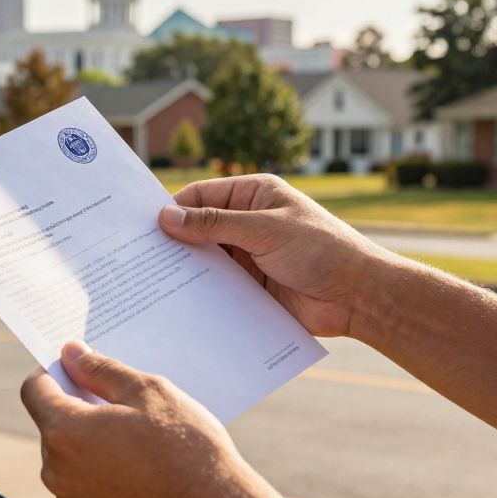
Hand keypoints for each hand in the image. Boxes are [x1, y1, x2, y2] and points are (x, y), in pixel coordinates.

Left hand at [20, 340, 265, 497]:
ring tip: (140, 446)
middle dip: (79, 412)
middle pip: (54, 428)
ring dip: (92, 448)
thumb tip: (70, 353)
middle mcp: (57, 472)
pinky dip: (104, 481)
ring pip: (70, 463)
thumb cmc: (185, 447)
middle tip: (125, 408)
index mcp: (64, 431)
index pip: (34, 389)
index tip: (78, 368)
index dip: (52, 372)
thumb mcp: (148, 391)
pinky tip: (143, 478)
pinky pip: (87, 493)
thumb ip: (101, 369)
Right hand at [160, 174, 389, 337]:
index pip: (201, 196)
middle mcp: (248, 223)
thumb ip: (214, 223)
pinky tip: (177, 302)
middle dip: (174, 242)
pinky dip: (200, 292)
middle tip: (137, 256)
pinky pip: (218, 287)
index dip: (173, 209)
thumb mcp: (265, 230)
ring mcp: (249, 256)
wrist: (358, 297)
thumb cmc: (321, 250)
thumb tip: (167, 217)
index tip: (142, 227)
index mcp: (254, 195)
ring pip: (206, 260)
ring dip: (185, 270)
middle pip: (199, 229)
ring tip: (150, 282)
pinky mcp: (251, 287)